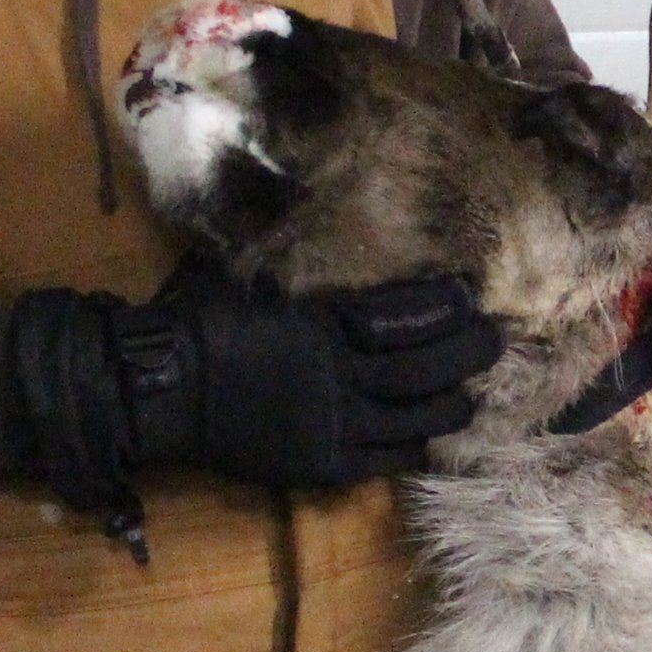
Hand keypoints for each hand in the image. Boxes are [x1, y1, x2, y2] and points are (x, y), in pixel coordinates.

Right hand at [7, 255, 502, 524]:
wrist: (157, 389)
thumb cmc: (196, 317)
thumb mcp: (243, 267)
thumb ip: (285, 244)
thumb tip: (305, 188)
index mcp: (322, 323)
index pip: (405, 315)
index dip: (446, 307)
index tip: (472, 296)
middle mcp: (338, 375)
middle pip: (425, 368)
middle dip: (468, 353)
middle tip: (494, 340)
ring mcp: (332, 423)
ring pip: (416, 418)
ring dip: (452, 403)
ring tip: (472, 393)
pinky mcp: (320, 463)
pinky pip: (385, 460)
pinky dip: (414, 448)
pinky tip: (430, 438)